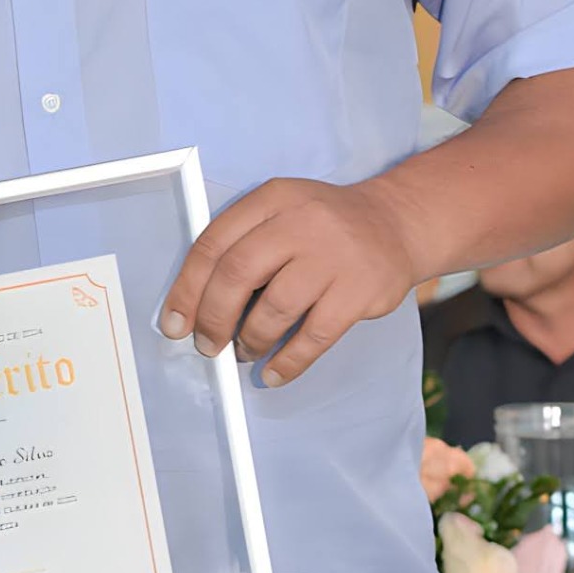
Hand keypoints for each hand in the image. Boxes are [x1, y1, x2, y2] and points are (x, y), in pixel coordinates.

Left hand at [160, 175, 421, 386]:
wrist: (397, 223)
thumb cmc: (326, 227)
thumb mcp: (282, 212)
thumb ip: (243, 244)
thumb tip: (197, 305)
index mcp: (272, 199)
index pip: (213, 245)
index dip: (187, 289)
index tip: (175, 322)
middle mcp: (302, 221)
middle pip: (238, 275)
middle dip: (213, 318)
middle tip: (208, 345)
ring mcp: (334, 256)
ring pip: (274, 309)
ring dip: (250, 340)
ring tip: (245, 351)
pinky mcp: (359, 290)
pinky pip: (314, 336)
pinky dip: (288, 362)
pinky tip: (274, 373)